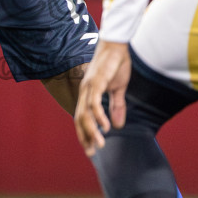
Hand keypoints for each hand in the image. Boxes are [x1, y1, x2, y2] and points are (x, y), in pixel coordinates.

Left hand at [75, 39, 130, 155]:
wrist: (117, 44)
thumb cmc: (116, 65)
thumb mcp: (118, 89)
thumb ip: (116, 106)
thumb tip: (117, 126)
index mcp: (88, 94)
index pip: (82, 118)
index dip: (84, 133)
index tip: (90, 148)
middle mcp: (84, 92)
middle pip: (79, 119)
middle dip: (85, 137)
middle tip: (92, 153)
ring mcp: (89, 87)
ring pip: (85, 114)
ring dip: (92, 131)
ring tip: (100, 144)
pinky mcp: (97, 82)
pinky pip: (95, 103)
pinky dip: (99, 117)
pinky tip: (106, 128)